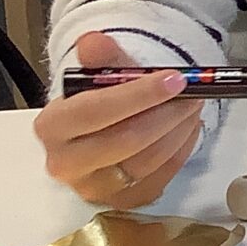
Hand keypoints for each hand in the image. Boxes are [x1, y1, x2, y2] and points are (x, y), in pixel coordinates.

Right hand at [31, 32, 206, 208]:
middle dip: (166, 113)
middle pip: (125, 140)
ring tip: (193, 105)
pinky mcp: (122, 203)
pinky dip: (180, 150)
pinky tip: (188, 127)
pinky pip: (160, 177)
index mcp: (52, 127)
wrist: (98, 132)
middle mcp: (66, 164)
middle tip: (194, 92)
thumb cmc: (98, 101)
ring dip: (178, 130)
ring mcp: (94, 189)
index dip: (138, 94)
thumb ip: (100, 57)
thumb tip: (94, 42)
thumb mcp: (97, 73)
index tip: (175, 79)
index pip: (95, 111)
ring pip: (146, 161)